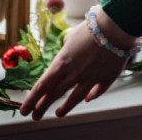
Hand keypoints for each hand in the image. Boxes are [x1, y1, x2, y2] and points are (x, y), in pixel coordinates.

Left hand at [20, 7, 135, 119]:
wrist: (116, 27)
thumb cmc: (92, 27)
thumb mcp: (72, 36)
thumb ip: (67, 48)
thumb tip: (67, 51)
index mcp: (63, 63)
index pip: (43, 86)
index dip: (32, 99)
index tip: (25, 109)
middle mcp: (75, 74)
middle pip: (55, 94)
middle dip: (42, 107)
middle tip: (35, 115)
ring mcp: (91, 78)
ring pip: (75, 98)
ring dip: (65, 107)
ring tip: (58, 113)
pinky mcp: (106, 78)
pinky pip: (97, 90)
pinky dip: (92, 96)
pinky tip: (87, 100)